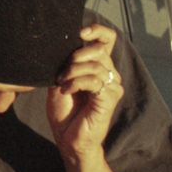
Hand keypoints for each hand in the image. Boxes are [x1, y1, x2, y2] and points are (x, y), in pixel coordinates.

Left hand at [46, 23, 123, 160]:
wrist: (68, 141)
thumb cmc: (64, 114)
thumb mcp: (59, 84)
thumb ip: (65, 65)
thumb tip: (61, 48)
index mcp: (99, 68)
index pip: (107, 40)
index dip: (98, 31)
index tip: (81, 32)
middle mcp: (109, 75)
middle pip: (100, 49)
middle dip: (77, 56)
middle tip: (62, 73)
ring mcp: (112, 86)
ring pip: (95, 65)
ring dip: (73, 72)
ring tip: (62, 84)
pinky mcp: (110, 98)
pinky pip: (94, 80)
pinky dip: (77, 83)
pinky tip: (67, 91)